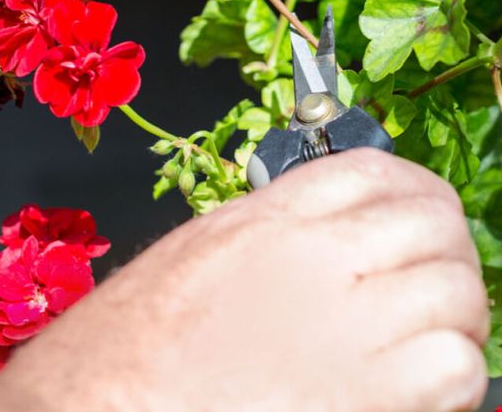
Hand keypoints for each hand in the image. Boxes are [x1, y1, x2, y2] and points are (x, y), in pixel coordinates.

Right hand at [0, 149, 487, 411]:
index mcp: (267, 221)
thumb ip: (272, 232)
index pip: (374, 171)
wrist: (103, 408)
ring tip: (430, 331)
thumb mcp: (196, 254)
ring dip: (454, 310)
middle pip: (430, 222)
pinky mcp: (369, 402)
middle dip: (444, 244)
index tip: (418, 207)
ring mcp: (346, 332)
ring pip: (456, 294)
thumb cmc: (130, 344)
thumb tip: (334, 228)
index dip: (411, 186)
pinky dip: (456, 370)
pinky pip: (457, 369)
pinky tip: (420, 380)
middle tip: (433, 271)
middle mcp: (314, 263)